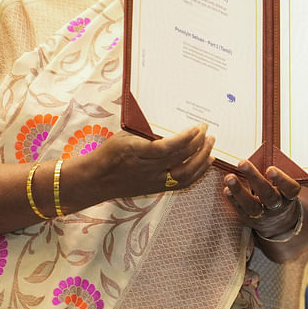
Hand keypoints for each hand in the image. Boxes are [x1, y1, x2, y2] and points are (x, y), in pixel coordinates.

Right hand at [84, 122, 214, 199]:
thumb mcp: (124, 135)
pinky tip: (205, 162)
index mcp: (135, 151)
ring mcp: (153, 181)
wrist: (96, 180)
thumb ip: (146, 131)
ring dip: (202, 159)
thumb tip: (170, 118)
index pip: (166, 147)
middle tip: (208, 131)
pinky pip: (182, 183)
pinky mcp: (156, 189)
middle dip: (198, 144)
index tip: (197, 127)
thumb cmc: (109, 152)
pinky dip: (197, 172)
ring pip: (184, 174)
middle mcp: (146, 169)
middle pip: (179, 159)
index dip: (185, 138)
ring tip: (211, 145)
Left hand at [222, 161, 302, 237]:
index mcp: (290, 196)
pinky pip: (241, 211)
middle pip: (268, 195)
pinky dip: (233, 200)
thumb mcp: (285, 185)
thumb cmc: (281, 193)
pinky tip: (226, 190)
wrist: (280, 222)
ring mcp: (264, 215)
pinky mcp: (250, 219)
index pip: (290, 188)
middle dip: (254, 178)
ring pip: (252, 206)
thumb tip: (263, 152)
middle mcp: (278, 206)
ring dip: (239, 191)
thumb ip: (276, 173)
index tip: (270, 169)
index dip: (281, 180)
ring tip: (229, 177)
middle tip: (242, 163)